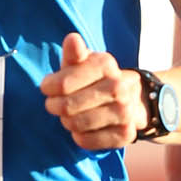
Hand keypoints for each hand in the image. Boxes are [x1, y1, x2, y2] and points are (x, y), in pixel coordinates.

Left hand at [40, 32, 143, 149]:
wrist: (132, 98)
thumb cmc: (96, 79)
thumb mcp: (84, 62)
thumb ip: (74, 53)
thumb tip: (72, 39)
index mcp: (106, 65)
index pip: (63, 84)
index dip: (49, 87)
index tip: (48, 87)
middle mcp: (118, 88)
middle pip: (67, 107)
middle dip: (55, 106)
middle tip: (55, 104)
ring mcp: (124, 113)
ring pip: (75, 124)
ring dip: (66, 121)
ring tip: (71, 114)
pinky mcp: (125, 135)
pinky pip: (86, 141)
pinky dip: (79, 136)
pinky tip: (83, 127)